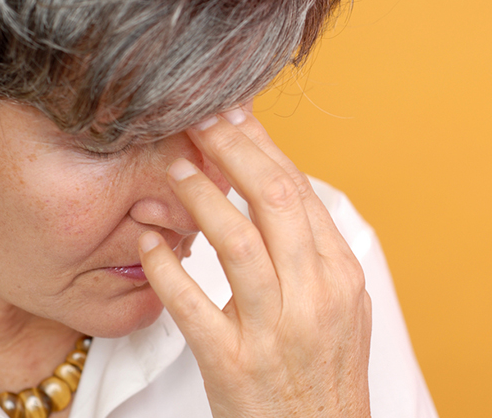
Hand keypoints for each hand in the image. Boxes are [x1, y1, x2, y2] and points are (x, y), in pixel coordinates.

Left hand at [137, 106, 371, 417]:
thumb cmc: (325, 375)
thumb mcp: (342, 307)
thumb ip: (315, 252)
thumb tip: (282, 194)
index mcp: (341, 275)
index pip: (300, 191)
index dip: (262, 146)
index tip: (235, 115)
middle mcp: (315, 295)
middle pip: (274, 198)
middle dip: (232, 148)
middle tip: (199, 118)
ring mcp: (274, 330)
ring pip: (236, 240)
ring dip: (199, 196)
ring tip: (173, 168)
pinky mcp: (233, 364)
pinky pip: (191, 305)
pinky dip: (165, 268)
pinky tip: (150, 243)